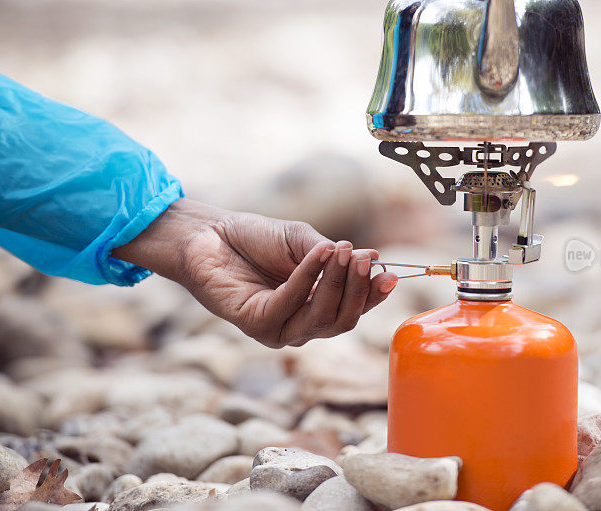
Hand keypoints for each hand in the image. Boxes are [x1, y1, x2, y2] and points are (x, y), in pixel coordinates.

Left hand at [112, 199, 397, 347]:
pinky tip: (317, 254)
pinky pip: (292, 304)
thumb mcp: (304, 242)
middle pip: (343, 320)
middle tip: (363, 259)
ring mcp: (280, 330)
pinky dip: (307, 277)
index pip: (354, 308)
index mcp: (317, 306)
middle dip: (358, 290)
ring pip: (322, 318)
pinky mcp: (258, 325)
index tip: (390, 273)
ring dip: (337, 284)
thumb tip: (372, 258)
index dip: (374, 294)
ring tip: (342, 251)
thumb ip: (334, 256)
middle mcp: (301, 324)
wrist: (210, 234)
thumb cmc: (256, 238)